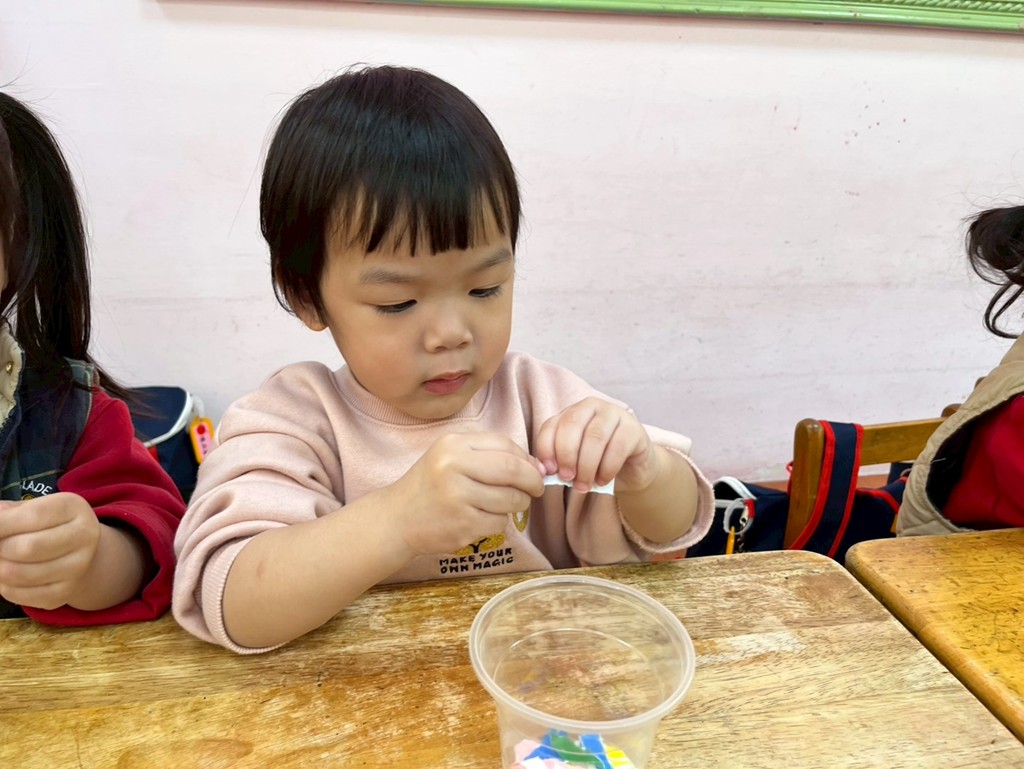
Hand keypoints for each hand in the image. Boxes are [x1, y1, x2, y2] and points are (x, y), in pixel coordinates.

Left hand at [0, 493, 100, 609]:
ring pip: (19, 574)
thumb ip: (7, 514)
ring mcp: (77, 567)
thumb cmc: (47, 526)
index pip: (33, 516)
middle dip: (0, 549)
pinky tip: (6, 577)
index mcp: (73, 508)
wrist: (81, 554)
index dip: (2, 524)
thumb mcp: (32, 508)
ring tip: (1, 560)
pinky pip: (20, 594)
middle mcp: (83, 536)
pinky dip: (4, 586)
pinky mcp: (64, 592)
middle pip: (27, 548)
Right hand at [386, 432, 544, 556]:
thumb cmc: (431, 486)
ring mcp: (458, 497)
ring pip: (511, 499)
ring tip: (504, 505)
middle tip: (537, 489)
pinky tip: (481, 519)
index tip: (534, 470)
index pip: (505, 445)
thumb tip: (536, 466)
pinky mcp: (462, 525)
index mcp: (453, 445)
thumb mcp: (452, 458)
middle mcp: (454, 467)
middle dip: (533, 481)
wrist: (397, 518)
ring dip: (518, 504)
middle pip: (513, 470)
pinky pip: (499, 522)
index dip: (527, 459)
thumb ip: (490, 455)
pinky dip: (499, 522)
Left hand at [535, 397, 656, 493]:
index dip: (546, 448)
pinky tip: (602, 481)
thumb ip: (558, 461)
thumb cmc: (596, 462)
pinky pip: (617, 447)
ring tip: (584, 485)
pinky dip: (607, 468)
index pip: (552, 425)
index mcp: (572, 412)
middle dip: (567, 455)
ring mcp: (615, 414)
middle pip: (572, 425)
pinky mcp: (634, 429)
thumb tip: (544, 470)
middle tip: (567, 479)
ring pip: (595, 437)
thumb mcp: (573, 460)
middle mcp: (593, 406)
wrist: (631, 468)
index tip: (549, 471)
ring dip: (586, 466)